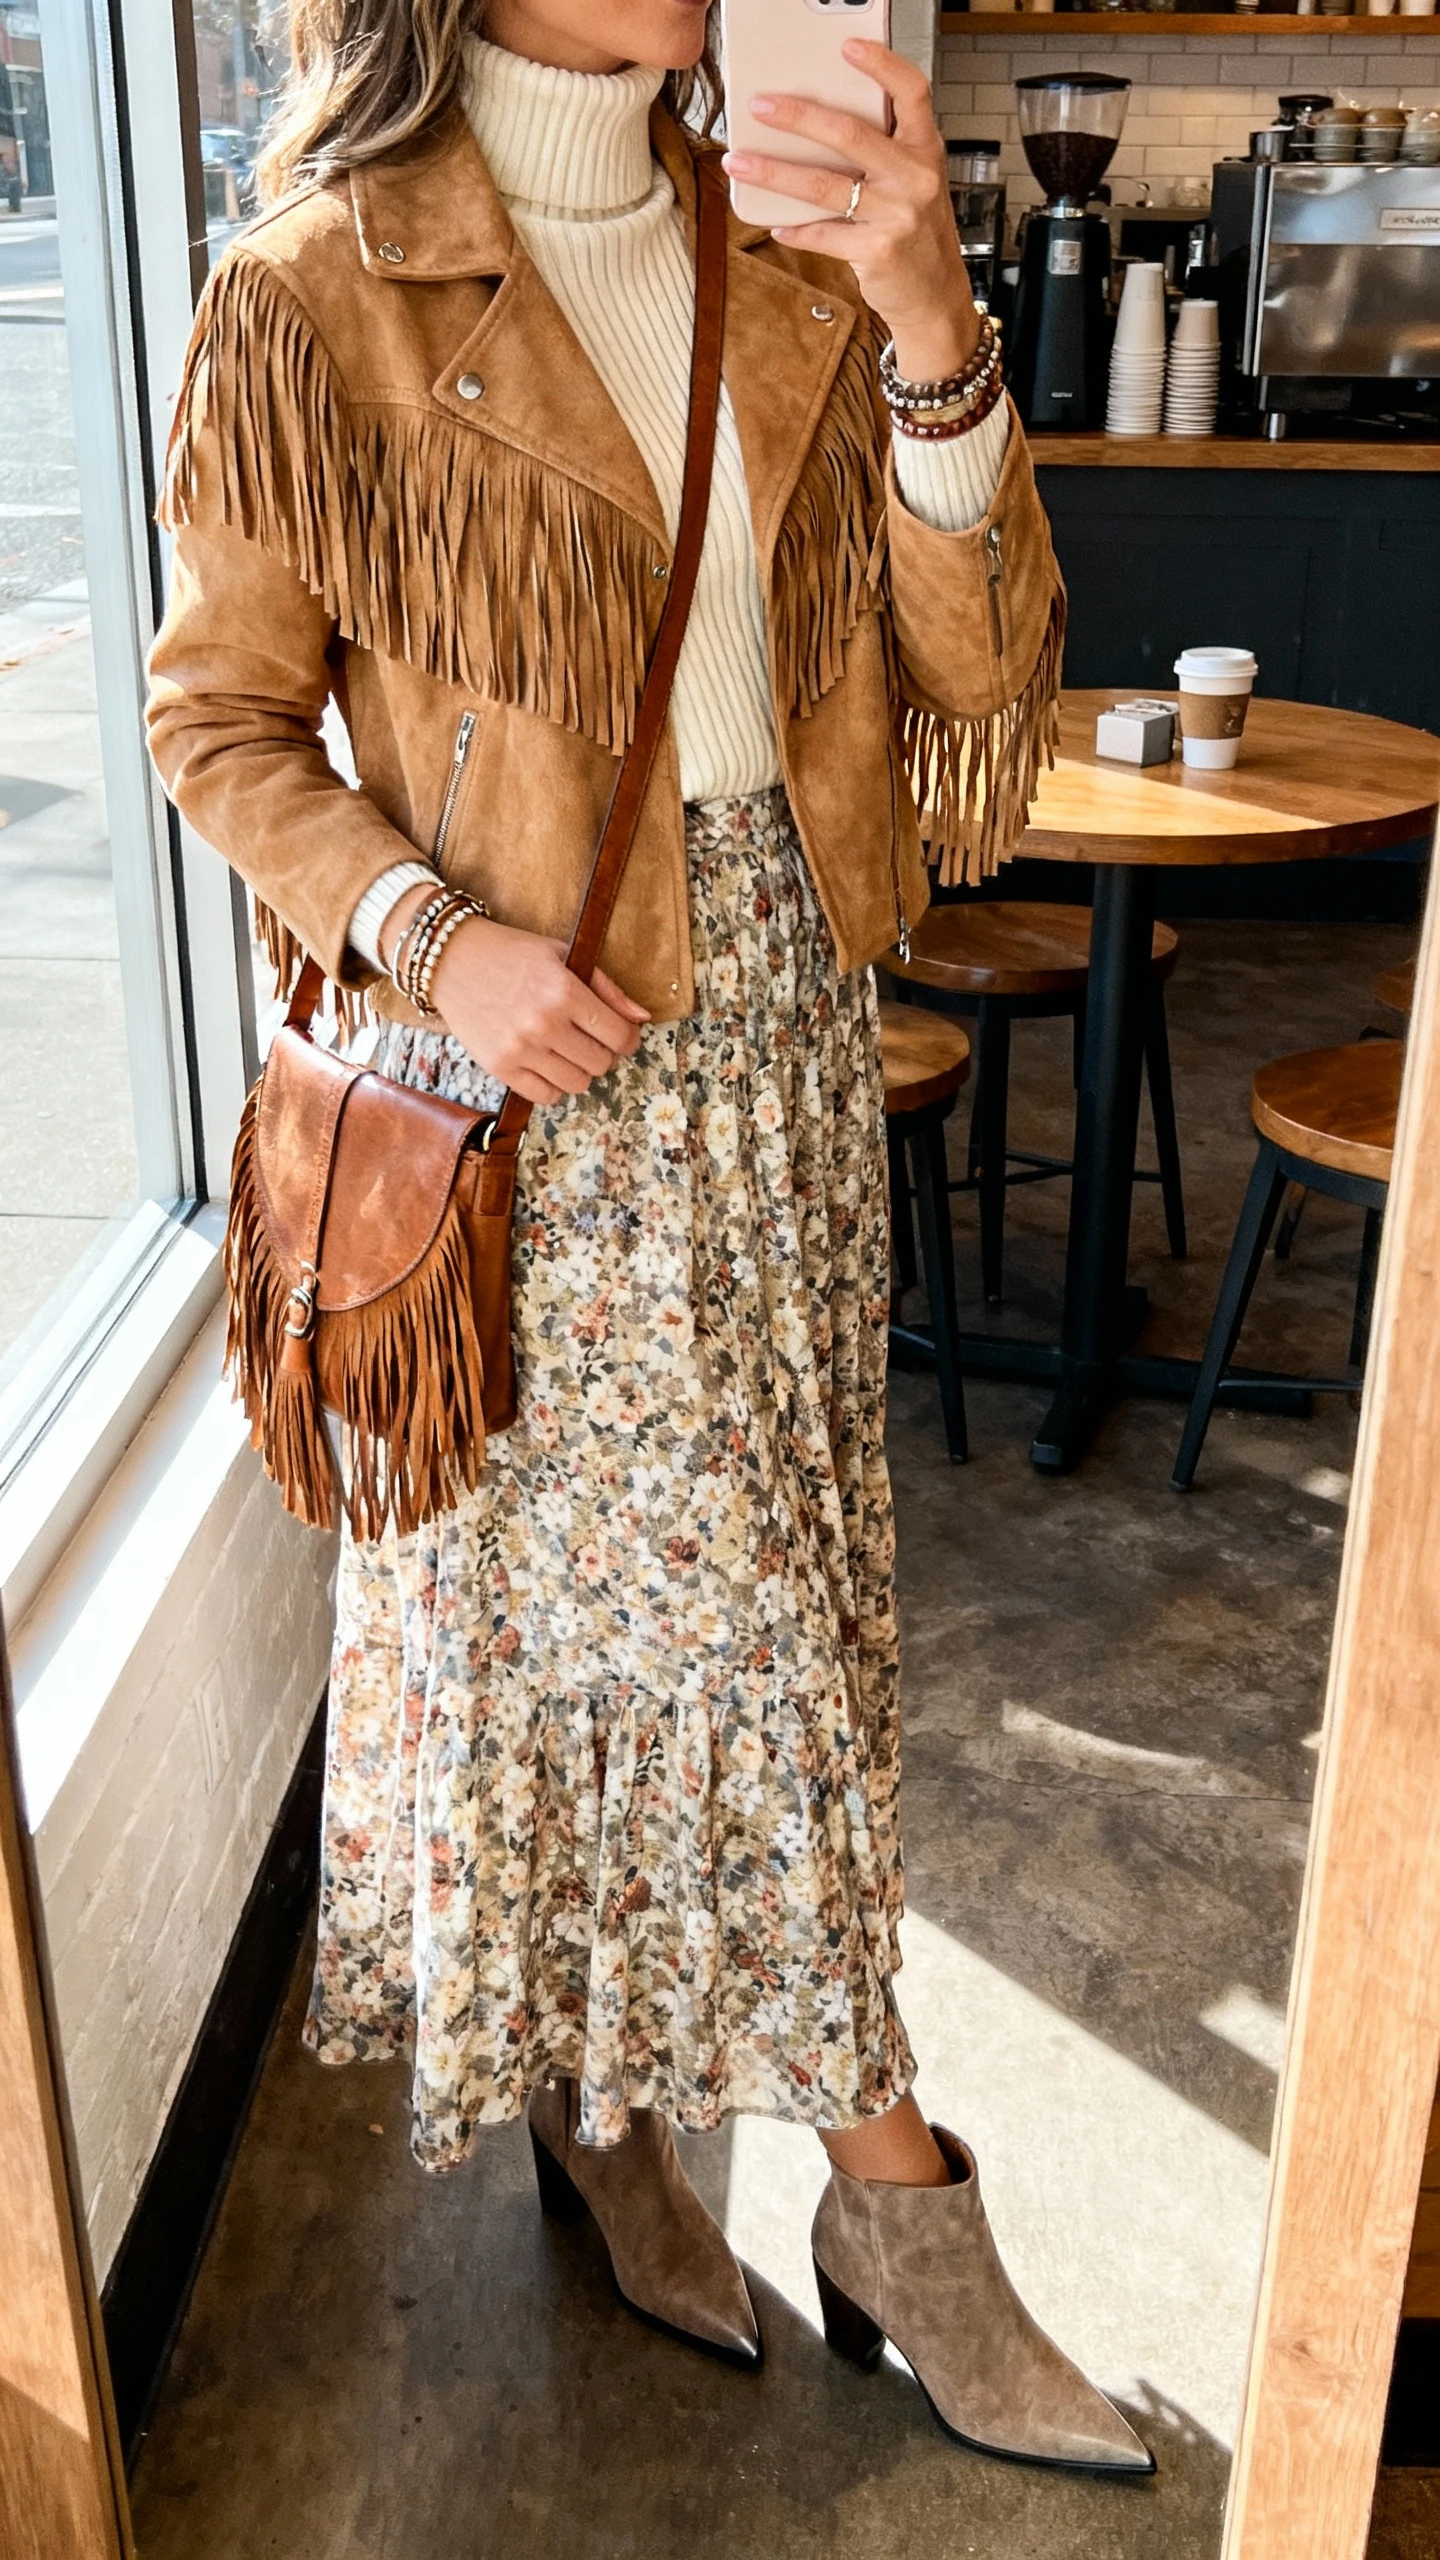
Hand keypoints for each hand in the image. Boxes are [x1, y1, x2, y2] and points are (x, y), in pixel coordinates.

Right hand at [379, 885, 649, 1106]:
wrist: (452, 960)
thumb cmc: (513, 953)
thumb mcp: (564, 955)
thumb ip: (607, 988)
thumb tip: (642, 1018)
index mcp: (565, 991)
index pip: (619, 1036)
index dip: (627, 1038)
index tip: (620, 1035)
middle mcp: (544, 1024)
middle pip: (601, 1063)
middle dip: (603, 1052)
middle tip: (588, 1038)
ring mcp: (520, 1049)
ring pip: (577, 1084)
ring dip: (579, 1070)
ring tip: (566, 1050)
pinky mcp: (499, 1067)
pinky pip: (545, 1096)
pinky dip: (553, 1085)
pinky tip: (547, 1063)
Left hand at [721, 40, 979, 385]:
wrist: (936, 294)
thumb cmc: (918, 230)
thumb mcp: (915, 180)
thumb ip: (882, 151)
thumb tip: (817, 123)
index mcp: (925, 149)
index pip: (912, 92)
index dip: (881, 65)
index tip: (847, 46)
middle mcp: (914, 178)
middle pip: (850, 134)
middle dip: (798, 116)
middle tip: (760, 106)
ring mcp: (897, 216)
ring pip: (823, 186)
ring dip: (773, 173)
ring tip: (739, 162)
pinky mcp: (877, 252)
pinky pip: (822, 234)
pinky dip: (794, 230)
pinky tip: (775, 224)